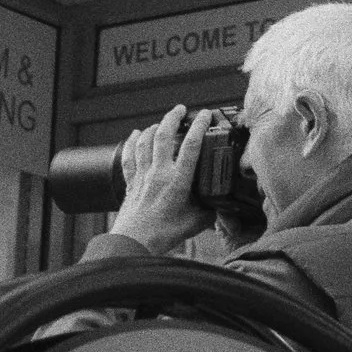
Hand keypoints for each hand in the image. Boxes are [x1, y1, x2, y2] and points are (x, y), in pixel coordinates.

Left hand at [106, 106, 213, 255]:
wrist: (133, 243)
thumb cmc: (162, 234)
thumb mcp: (195, 223)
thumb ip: (210, 212)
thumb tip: (222, 206)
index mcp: (177, 181)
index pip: (191, 145)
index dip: (200, 126)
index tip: (206, 114)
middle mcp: (158, 173)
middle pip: (163, 135)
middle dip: (172, 117)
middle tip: (181, 109)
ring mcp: (143, 175)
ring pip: (145, 142)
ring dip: (153, 127)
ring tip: (162, 121)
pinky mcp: (131, 182)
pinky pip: (129, 156)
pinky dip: (132, 142)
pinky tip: (135, 134)